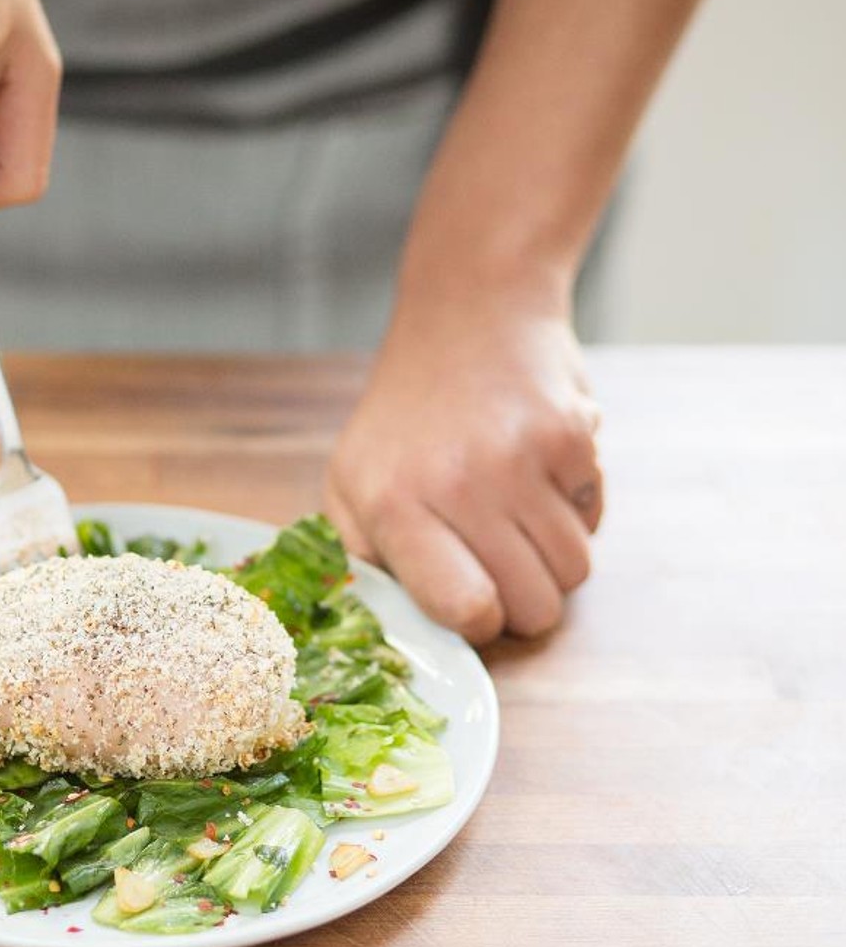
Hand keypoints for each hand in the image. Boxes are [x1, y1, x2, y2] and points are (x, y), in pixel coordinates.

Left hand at [324, 295, 602, 643]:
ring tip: (514, 515)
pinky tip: (539, 476)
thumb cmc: (405, 415)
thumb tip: (394, 634)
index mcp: (391, 504)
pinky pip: (596, 520)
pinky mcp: (574, 435)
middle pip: (534, 607)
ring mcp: (520, 457)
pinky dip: (575, 512)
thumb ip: (363, 561)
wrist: (470, 312)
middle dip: (522, 600)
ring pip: (574, 572)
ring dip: (551, 560)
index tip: (473, 604)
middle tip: (496, 561)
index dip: (480, 623)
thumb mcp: (351, 482)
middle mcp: (457, 482)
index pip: (465, 608)